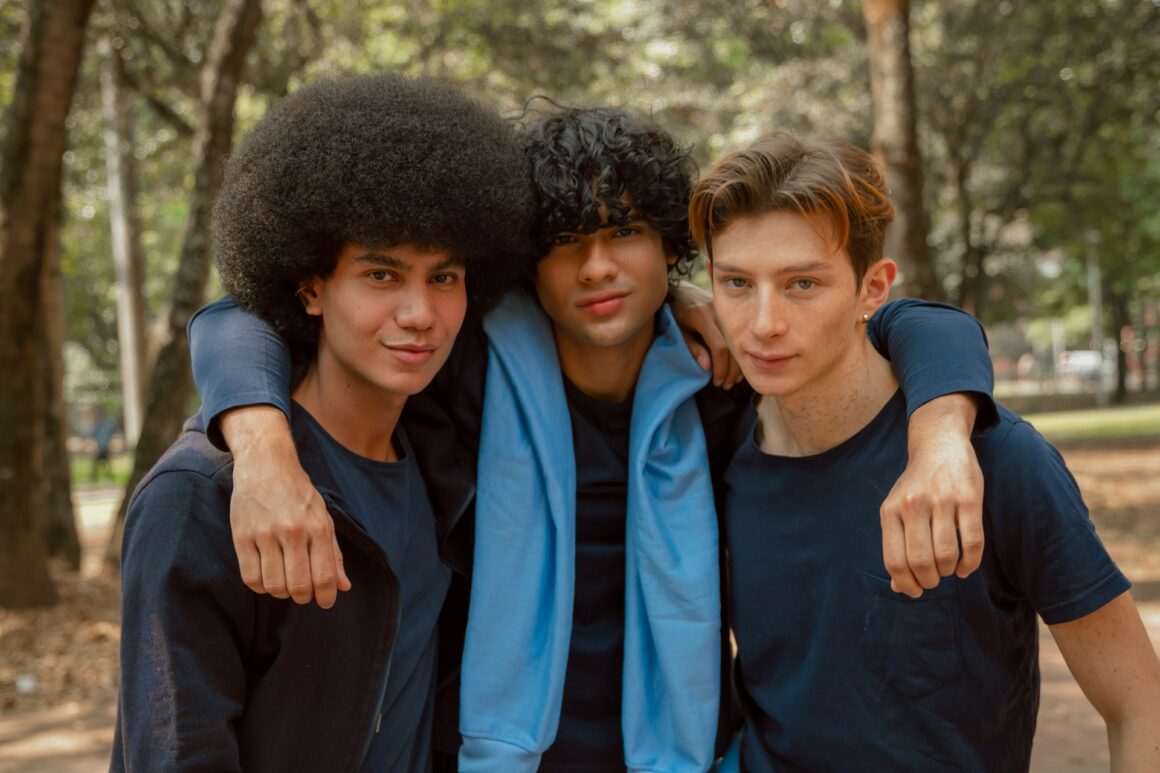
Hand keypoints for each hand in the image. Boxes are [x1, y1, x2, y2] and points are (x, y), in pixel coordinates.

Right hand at [221, 406, 350, 607]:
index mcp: (318, 527)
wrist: (266, 465)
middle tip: (302, 593)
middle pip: (299, 586)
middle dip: (303, 597)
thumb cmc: (299, 495)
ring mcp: (265, 534)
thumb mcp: (323, 518)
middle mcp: (293, 531)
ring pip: (273, 585)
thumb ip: (334, 553)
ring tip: (284, 583)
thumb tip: (344, 586)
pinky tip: (266, 578)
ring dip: (281, 592)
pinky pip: (250, 577)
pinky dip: (260, 586)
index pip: (325, 576)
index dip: (326, 597)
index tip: (325, 601)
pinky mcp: (242, 536)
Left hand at [670, 280, 743, 388]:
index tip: (716, 382)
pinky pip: (739, 337)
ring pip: (739, 342)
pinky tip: (737, 368)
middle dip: (731, 370)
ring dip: (738, 365)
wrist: (682, 290)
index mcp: (701, 317)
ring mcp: (726, 313)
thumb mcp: (678, 330)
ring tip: (732, 380)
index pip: (719, 347)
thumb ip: (692, 347)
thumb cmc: (675, 313)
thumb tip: (706, 368)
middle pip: (733, 346)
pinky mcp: (730, 315)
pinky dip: (740, 355)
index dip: (720, 367)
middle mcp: (717, 313)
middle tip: (725, 385)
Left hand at [881, 395, 983, 596]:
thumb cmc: (916, 486)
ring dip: (948, 572)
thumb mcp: (896, 510)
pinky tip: (966, 566)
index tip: (915, 590)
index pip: (894, 560)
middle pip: (921, 561)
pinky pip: (973, 542)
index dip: (906, 583)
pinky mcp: (969, 498)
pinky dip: (970, 563)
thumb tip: (899, 588)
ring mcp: (941, 500)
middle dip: (929, 581)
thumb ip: (896, 546)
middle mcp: (913, 505)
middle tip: (934, 580)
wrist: (939, 445)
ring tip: (949, 570)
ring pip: (946, 555)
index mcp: (890, 510)